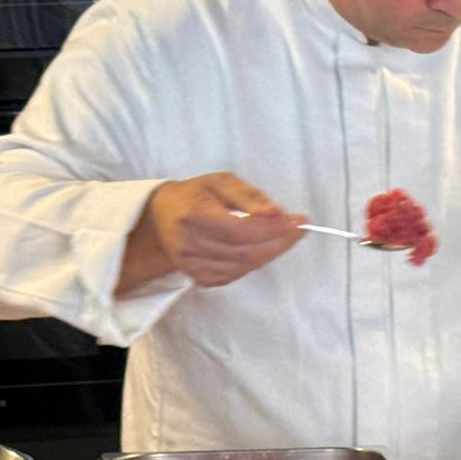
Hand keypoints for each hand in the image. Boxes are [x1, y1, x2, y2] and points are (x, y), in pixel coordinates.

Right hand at [121, 172, 307, 290]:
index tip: (299, 221)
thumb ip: (249, 196)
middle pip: (246, 251)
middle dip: (280, 241)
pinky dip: (254, 262)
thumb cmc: (195, 195)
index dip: (274, 229)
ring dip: (271, 252)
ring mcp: (192, 265)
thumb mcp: (221, 182)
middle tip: (299, 228)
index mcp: (194, 215)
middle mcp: (189, 244)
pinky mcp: (198, 277)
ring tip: (283, 235)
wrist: (161, 216)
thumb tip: (276, 212)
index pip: (241, 230)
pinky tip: (261, 248)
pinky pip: (236, 274)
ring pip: (245, 265)